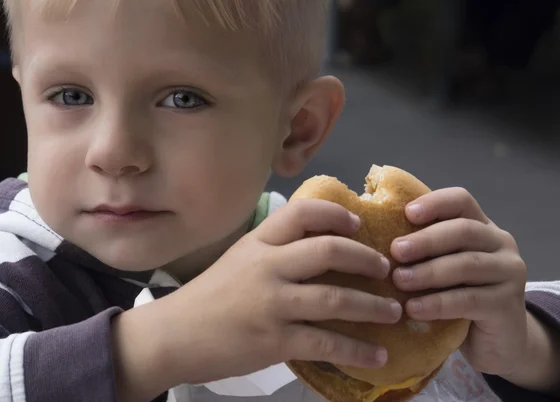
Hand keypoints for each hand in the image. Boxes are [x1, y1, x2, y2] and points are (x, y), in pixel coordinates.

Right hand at [162, 199, 402, 385]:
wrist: (174, 335)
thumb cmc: (209, 296)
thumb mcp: (239, 259)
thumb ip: (274, 251)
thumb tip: (319, 249)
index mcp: (258, 242)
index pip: (302, 212)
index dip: (336, 214)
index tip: (357, 224)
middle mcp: (267, 266)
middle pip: (329, 250)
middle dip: (367, 259)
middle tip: (386, 269)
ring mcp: (272, 302)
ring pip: (336, 297)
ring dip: (373, 306)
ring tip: (393, 312)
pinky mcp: (275, 339)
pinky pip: (327, 342)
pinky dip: (357, 350)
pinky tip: (377, 355)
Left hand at [389, 188, 527, 378]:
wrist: (496, 344)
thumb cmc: (457, 298)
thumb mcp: (440, 268)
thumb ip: (421, 251)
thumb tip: (372, 235)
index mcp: (481, 226)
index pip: (461, 200)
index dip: (434, 203)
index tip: (407, 213)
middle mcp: (500, 243)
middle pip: (464, 230)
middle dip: (426, 240)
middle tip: (395, 251)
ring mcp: (509, 273)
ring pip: (467, 264)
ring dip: (428, 272)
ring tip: (399, 280)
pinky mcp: (508, 305)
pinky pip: (470, 300)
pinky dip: (438, 303)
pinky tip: (414, 309)